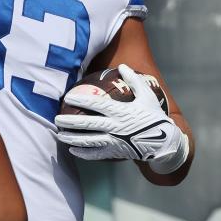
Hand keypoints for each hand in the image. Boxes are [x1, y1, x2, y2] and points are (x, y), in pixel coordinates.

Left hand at [55, 64, 187, 171]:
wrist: (165, 142)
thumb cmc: (154, 116)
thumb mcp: (147, 96)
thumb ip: (134, 80)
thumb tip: (122, 65)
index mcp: (120, 111)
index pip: (95, 105)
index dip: (80, 100)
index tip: (67, 97)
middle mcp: (115, 126)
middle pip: (87, 124)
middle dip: (69, 122)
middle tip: (56, 119)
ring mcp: (115, 141)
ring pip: (88, 140)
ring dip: (72, 138)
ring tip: (59, 135)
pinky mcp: (116, 152)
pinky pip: (97, 154)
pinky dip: (83, 153)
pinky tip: (72, 150)